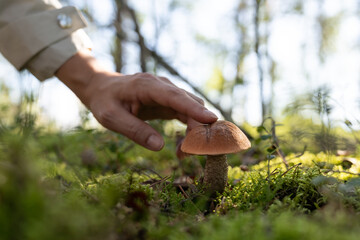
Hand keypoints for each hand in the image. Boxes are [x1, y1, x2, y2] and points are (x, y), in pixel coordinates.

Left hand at [56, 51, 216, 150]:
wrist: (102, 87)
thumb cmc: (105, 101)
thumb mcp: (112, 118)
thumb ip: (135, 130)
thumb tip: (160, 146)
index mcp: (147, 85)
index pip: (175, 97)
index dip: (193, 108)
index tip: (211, 120)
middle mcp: (161, 86)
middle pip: (189, 103)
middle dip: (197, 126)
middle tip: (191, 152)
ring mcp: (167, 93)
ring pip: (191, 109)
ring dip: (195, 130)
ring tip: (184, 153)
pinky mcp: (168, 101)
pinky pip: (186, 113)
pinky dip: (190, 129)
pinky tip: (184, 145)